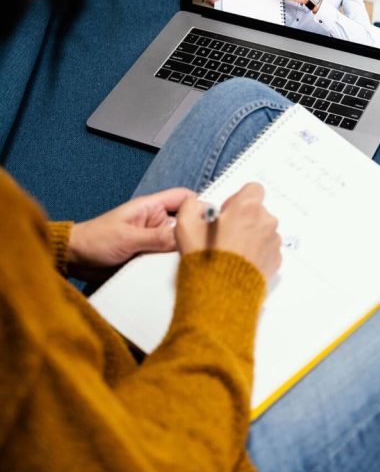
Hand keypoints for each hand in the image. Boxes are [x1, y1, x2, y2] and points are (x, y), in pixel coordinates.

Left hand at [68, 188, 192, 278]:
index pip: (184, 198)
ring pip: (179, 244)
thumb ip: (156, 238)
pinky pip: (167, 260)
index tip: (211, 220)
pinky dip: (171, 266)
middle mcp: (156, 222)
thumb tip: (184, 237)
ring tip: (187, 262)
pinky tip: (174, 273)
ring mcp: (153, 240)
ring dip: (180, 253)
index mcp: (151, 207)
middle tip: (203, 246)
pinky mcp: (149, 257)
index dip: (200, 205)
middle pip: (186, 224)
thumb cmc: (93, 239)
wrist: (75, 260)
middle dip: (193, 234)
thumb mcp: (127, 238)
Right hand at [175, 183, 280, 283]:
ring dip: (250, 235)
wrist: (221, 295)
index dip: (238, 198)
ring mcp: (273, 242)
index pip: (253, 189)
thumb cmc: (207, 261)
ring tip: (231, 251)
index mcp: (247, 208)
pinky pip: (267, 248)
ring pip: (263, 230)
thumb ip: (191, 205)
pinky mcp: (275, 259)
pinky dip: (256, 252)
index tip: (228, 211)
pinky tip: (240, 262)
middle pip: (258, 210)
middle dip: (243, 218)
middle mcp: (265, 222)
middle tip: (225, 233)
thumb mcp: (185, 226)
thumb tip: (197, 204)